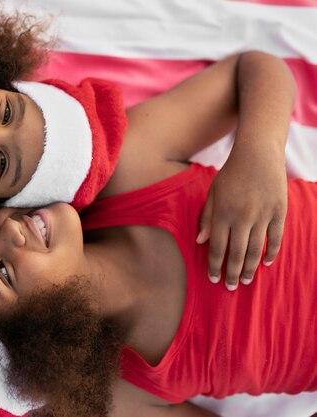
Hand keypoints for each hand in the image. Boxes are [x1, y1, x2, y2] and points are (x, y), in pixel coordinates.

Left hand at [196, 151, 286, 289]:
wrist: (257, 153)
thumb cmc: (231, 174)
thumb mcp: (213, 193)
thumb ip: (207, 217)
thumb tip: (201, 242)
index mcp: (223, 213)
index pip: (218, 247)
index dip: (215, 265)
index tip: (213, 279)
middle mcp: (242, 217)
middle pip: (236, 253)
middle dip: (231, 273)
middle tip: (229, 287)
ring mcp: (262, 215)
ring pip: (255, 249)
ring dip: (249, 267)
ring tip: (245, 281)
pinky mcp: (279, 211)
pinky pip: (276, 237)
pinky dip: (271, 252)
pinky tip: (265, 263)